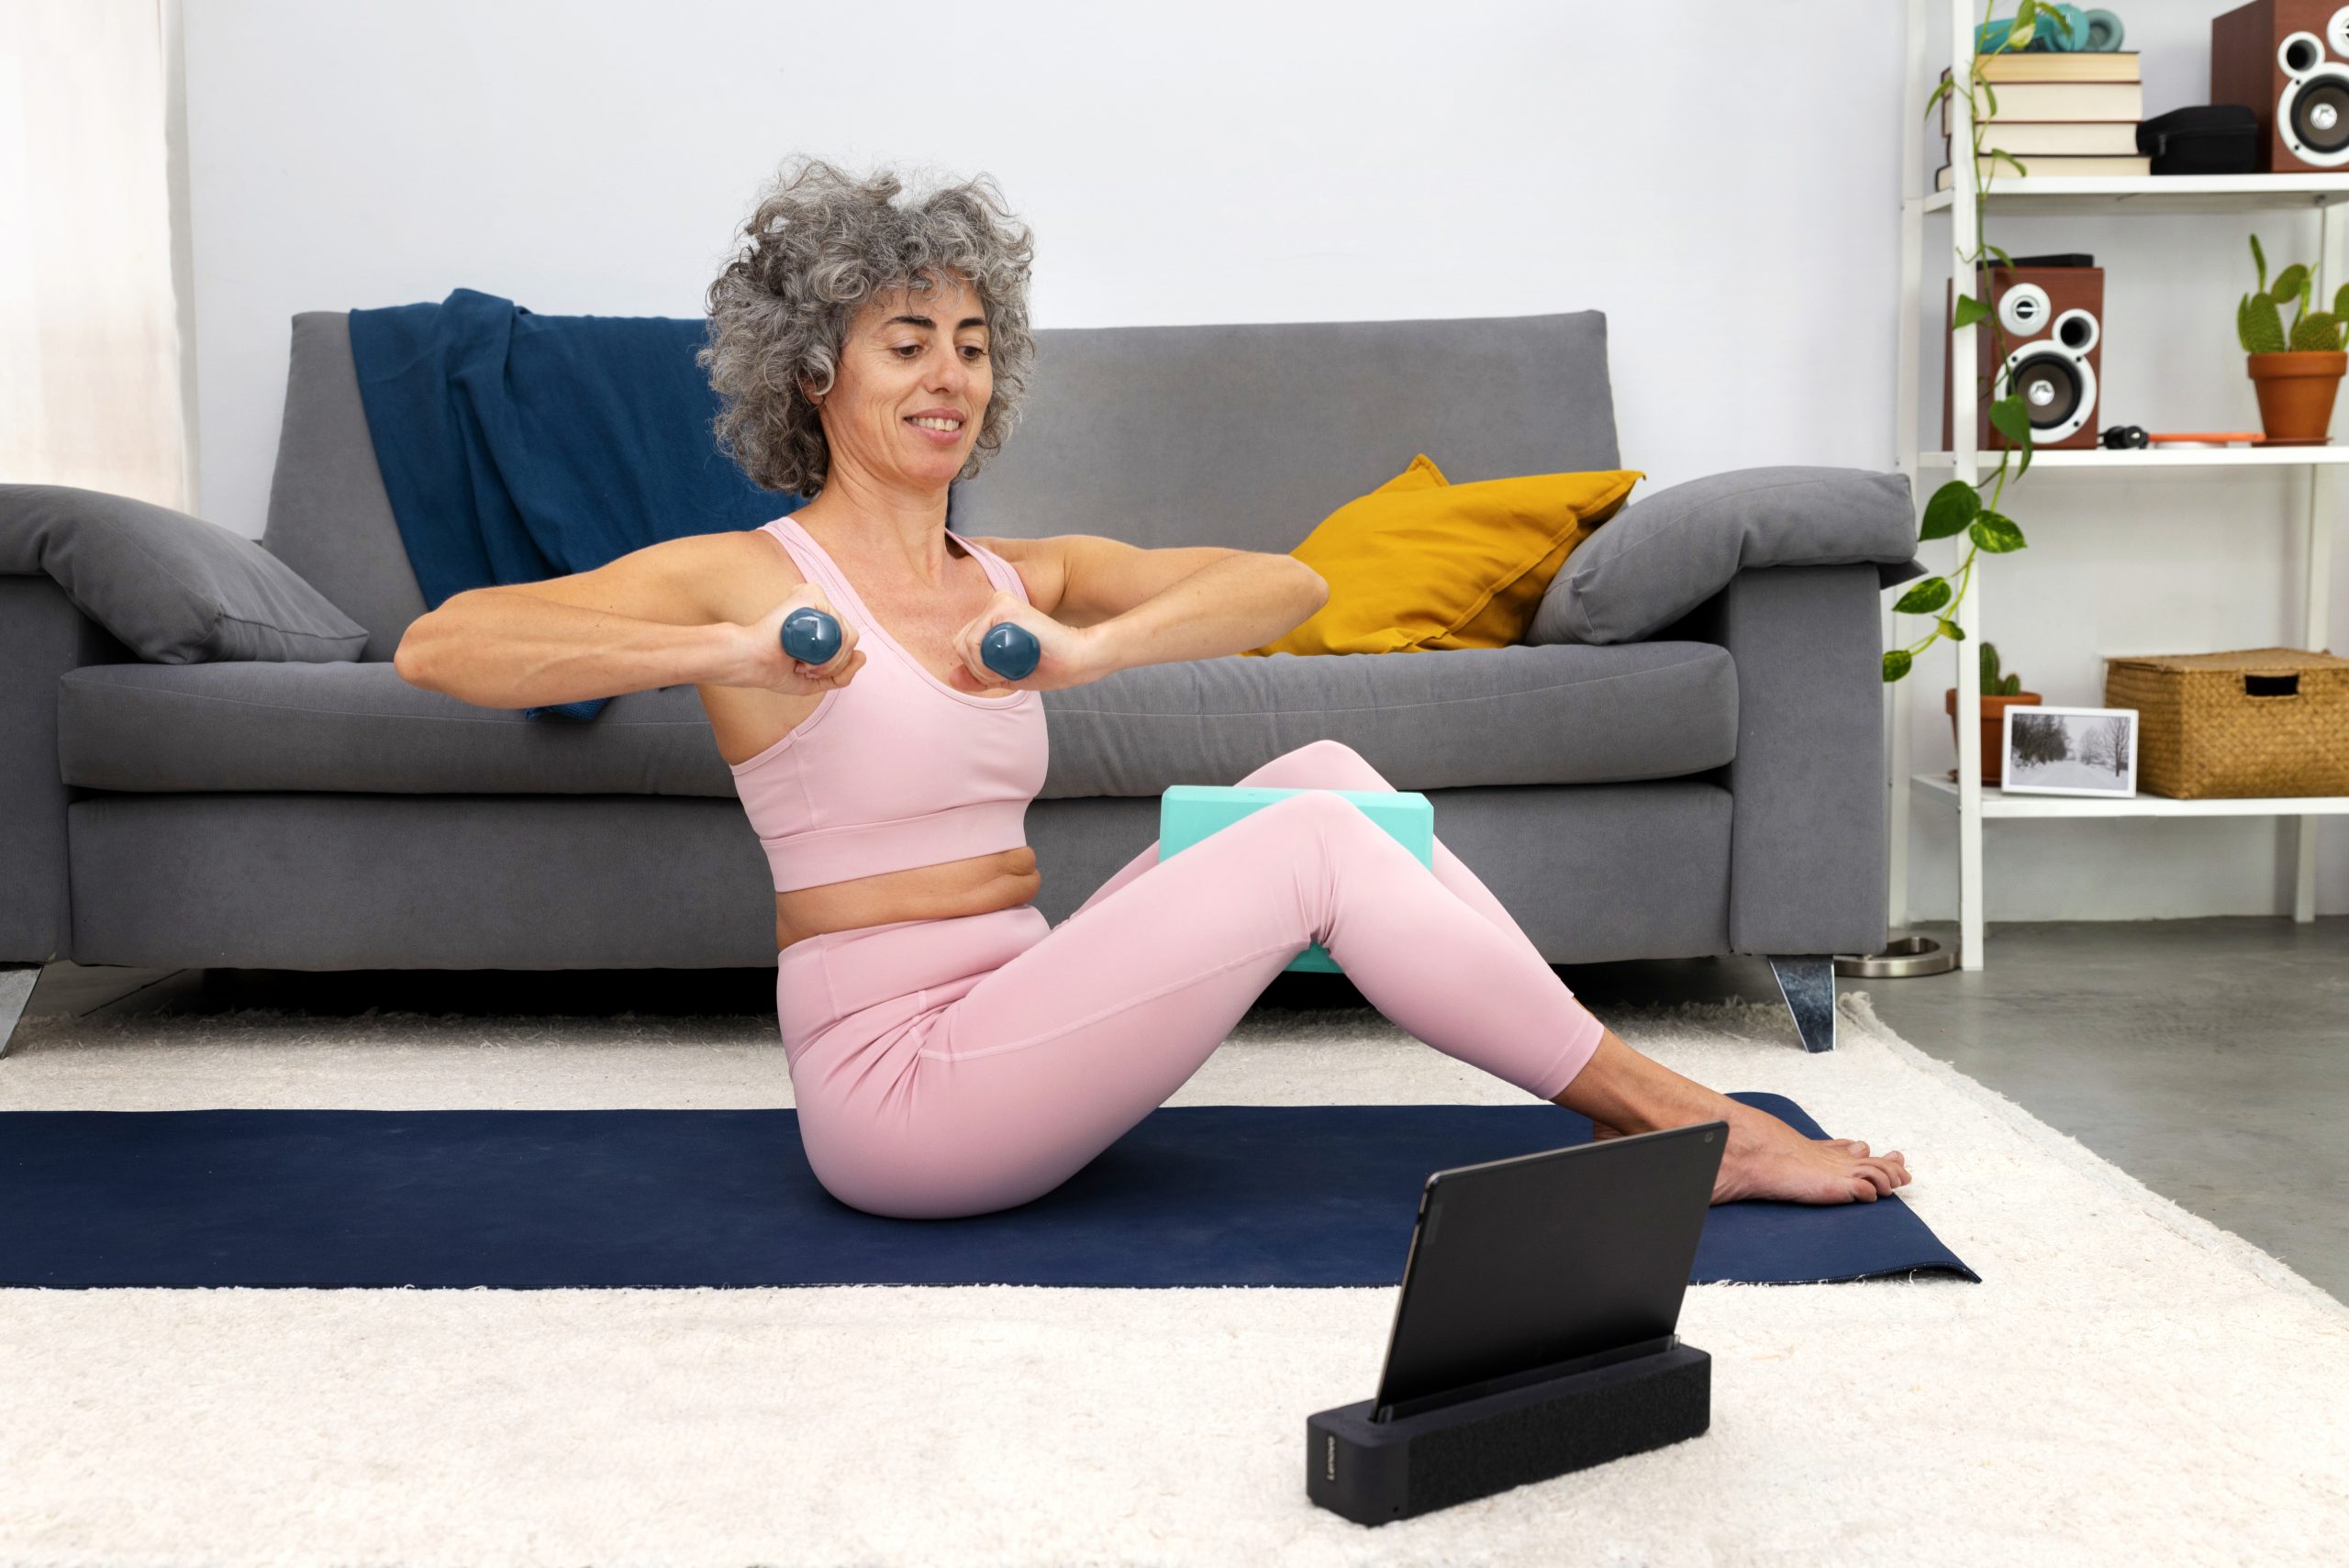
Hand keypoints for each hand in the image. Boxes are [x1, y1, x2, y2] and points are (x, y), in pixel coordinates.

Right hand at [733, 586, 867, 695]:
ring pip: (846, 633)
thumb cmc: (775, 670)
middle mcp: (821, 611)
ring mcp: (817, 602)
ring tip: (804, 661)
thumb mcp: (814, 681)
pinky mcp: (811, 595)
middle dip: (833, 663)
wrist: (753, 661)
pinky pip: (837, 621)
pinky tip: (806, 647)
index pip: (847, 644)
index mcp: (820, 626)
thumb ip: (840, 674)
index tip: (808, 672)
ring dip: (830, 658)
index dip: (834, 665)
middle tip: (805, 667)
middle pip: (850, 638)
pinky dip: (826, 643)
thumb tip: (862, 656)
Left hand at [943, 589, 1095, 694]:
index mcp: (996, 618)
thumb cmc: (1048, 667)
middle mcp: (995, 605)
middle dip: (980, 668)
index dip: (980, 667)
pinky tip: (1013, 658)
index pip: (966, 644)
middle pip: (961, 643)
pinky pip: (974, 642)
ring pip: (965, 644)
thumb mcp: (1006, 675)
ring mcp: (998, 603)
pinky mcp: (1002, 606)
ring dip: (985, 667)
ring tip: (1014, 664)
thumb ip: (979, 674)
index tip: (1005, 672)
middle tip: (1010, 670)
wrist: (1076, 661)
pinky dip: (987, 661)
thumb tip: (951, 678)